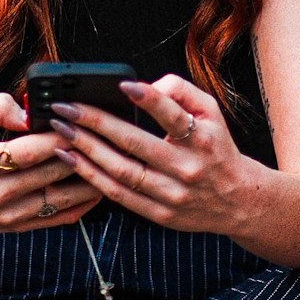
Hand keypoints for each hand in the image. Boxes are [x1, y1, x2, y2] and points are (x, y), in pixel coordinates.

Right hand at [0, 91, 100, 236]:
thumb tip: (28, 111)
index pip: (32, 149)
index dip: (59, 133)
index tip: (79, 117)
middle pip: (53, 173)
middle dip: (81, 151)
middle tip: (103, 133)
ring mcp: (10, 215)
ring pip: (62, 198)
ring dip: (89, 179)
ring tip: (107, 158)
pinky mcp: (18, 227)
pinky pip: (59, 218)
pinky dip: (83, 203)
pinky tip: (97, 186)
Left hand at [50, 74, 258, 237]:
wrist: (237, 200)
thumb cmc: (216, 147)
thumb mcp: (211, 112)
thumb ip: (181, 91)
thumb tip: (145, 85)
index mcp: (201, 139)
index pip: (173, 116)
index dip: (149, 99)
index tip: (123, 85)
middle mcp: (186, 168)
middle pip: (135, 144)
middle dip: (96, 123)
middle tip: (66, 107)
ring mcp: (171, 194)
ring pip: (122, 172)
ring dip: (87, 150)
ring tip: (62, 130)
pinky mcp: (159, 214)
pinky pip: (119, 195)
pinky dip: (92, 176)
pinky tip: (72, 158)